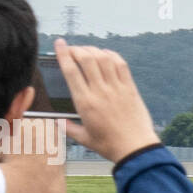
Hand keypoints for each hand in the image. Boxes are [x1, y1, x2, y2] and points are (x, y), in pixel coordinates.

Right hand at [54, 39, 158, 162]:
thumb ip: (68, 128)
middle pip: (86, 59)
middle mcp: (100, 91)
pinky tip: (106, 54)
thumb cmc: (109, 145)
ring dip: (92, 50)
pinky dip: (112, 55)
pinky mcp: (130, 88)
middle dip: (76, 49)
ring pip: (103, 58)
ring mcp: (117, 88)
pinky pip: (121, 65)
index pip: (71, 71)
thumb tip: (57, 121)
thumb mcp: (84, 138)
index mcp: (85, 103)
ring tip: (86, 50)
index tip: (59, 43)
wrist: (136, 149)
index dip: (63, 54)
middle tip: (71, 48)